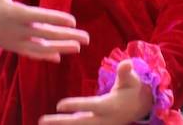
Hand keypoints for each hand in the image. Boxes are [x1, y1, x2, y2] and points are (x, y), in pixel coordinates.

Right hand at [0, 0, 89, 62]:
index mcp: (13, 13)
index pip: (39, 17)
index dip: (57, 19)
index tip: (73, 21)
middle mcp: (16, 30)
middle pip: (46, 35)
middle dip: (67, 37)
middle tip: (87, 38)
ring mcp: (13, 41)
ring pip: (41, 47)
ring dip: (60, 48)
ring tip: (78, 48)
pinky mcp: (11, 48)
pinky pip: (30, 53)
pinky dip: (44, 56)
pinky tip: (58, 58)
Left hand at [39, 58, 153, 124]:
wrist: (140, 107)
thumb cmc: (133, 89)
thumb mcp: (132, 79)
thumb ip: (126, 72)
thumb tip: (126, 63)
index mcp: (110, 106)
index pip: (90, 106)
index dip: (75, 105)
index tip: (59, 105)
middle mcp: (103, 119)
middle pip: (79, 123)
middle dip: (60, 123)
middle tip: (42, 120)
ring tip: (42, 122)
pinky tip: (53, 124)